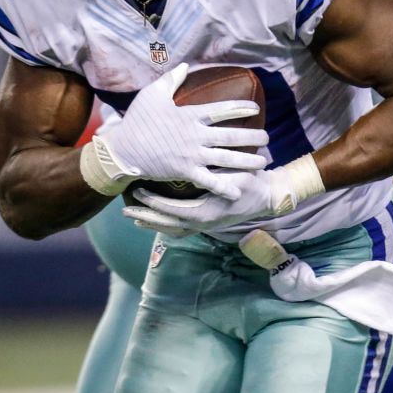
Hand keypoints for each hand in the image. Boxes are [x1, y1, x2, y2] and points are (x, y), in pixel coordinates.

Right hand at [91, 64, 268, 198]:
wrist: (123, 149)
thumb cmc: (137, 120)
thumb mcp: (152, 94)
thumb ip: (171, 79)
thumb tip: (184, 65)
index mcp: (190, 115)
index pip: (222, 109)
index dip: (241, 108)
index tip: (256, 108)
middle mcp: (195, 135)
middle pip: (231, 135)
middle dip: (252, 136)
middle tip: (267, 138)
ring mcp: (192, 155)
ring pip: (226, 158)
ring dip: (247, 160)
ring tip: (263, 162)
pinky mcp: (185, 172)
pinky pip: (209, 181)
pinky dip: (225, 186)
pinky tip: (239, 190)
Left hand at [123, 167, 295, 234]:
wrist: (267, 198)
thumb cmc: (251, 182)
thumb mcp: (235, 175)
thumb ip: (216, 173)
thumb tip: (196, 162)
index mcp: (207, 212)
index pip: (172, 209)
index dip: (154, 202)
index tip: (138, 192)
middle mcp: (202, 223)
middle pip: (166, 224)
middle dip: (145, 216)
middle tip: (125, 209)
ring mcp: (204, 227)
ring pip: (171, 229)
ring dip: (152, 222)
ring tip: (133, 217)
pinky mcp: (206, 225)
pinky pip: (179, 229)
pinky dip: (164, 226)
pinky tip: (153, 222)